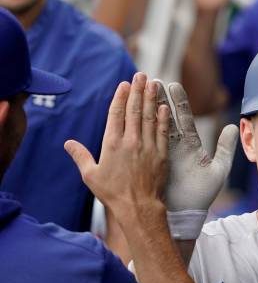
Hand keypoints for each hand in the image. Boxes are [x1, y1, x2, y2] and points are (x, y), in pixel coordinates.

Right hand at [64, 73, 168, 215]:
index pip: (116, 114)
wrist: (138, 207)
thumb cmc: (112, 194)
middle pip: (134, 110)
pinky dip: (163, 118)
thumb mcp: (91, 175)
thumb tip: (68, 143)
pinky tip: (164, 107)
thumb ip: (80, 156)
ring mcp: (147, 147)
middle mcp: (131, 142)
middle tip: (141, 75)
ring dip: (151, 98)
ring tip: (153, 83)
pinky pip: (163, 132)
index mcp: (112, 144)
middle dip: (137, 90)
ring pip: (150, 117)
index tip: (124, 84)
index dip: (120, 97)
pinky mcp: (161, 155)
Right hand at [155, 81, 237, 211]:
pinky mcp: (154, 162)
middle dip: (159, 99)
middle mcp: (175, 147)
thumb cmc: (201, 195)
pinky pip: (148, 142)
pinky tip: (138, 114)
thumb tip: (234, 127)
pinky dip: (144, 128)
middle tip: (151, 80)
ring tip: (142, 89)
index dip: (178, 102)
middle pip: (166, 117)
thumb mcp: (219, 169)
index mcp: (189, 145)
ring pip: (155, 126)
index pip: (183, 118)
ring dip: (149, 108)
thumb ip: (226, 148)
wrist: (187, 215)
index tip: (173, 85)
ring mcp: (163, 153)